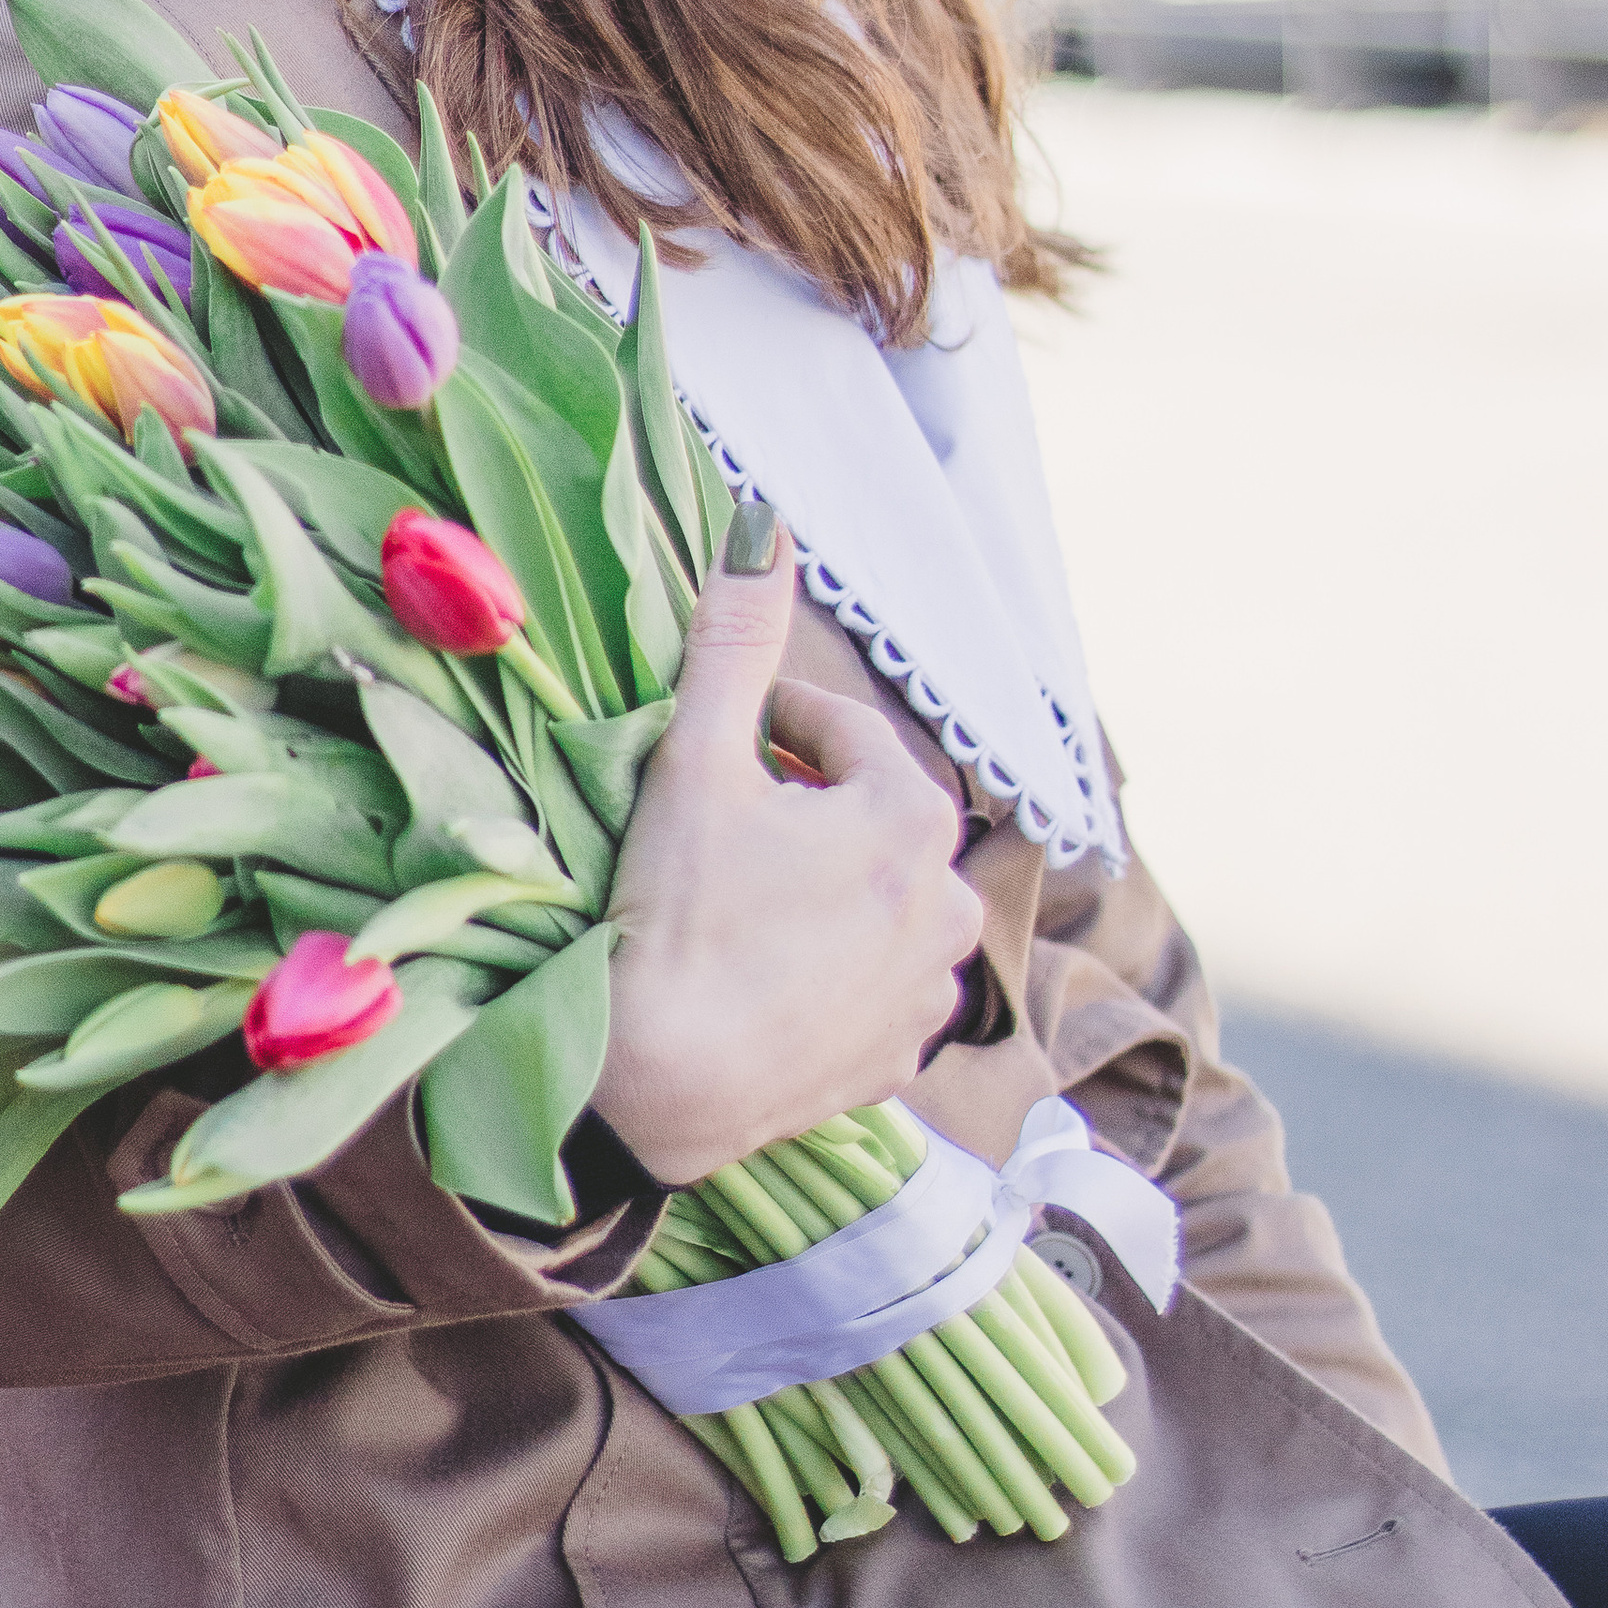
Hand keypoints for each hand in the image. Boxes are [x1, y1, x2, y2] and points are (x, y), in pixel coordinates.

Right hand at [595, 505, 985, 1187]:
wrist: (657, 1087)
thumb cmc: (678, 915)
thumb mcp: (697, 759)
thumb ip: (734, 637)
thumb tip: (763, 520)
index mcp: (912, 816)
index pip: (842, 731)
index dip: (772, 723)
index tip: (718, 736)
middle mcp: (950, 903)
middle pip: (866, 817)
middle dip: (802, 807)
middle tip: (717, 822)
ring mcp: (928, 990)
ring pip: (876, 902)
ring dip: (822, 888)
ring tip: (738, 901)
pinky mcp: (896, 1061)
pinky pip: (869, 984)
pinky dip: (827, 967)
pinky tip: (760, 971)